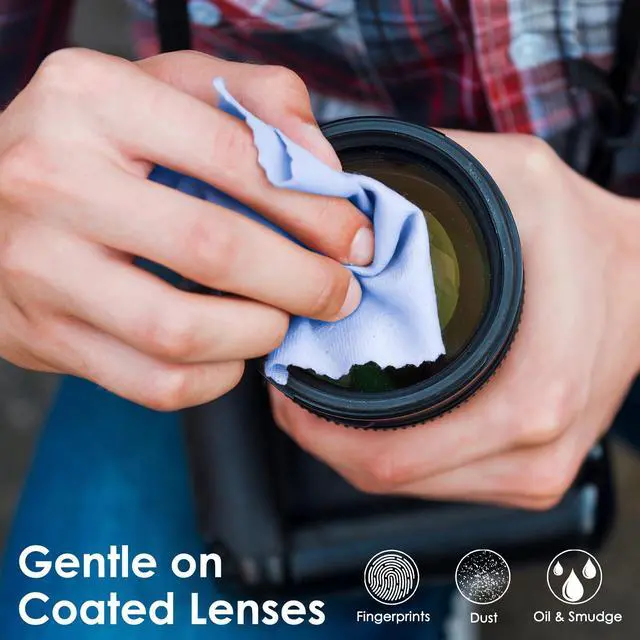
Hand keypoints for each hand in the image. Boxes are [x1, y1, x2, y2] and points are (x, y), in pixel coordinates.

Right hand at [0, 50, 372, 408]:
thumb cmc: (95, 141)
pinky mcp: (41, 334)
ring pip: (181, 330)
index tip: (354, 241)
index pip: (238, 157)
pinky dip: (214, 378)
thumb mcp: (167, 88)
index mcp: (93, 98)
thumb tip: (321, 162)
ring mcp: (40, 265)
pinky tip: (229, 351)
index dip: (317, 210)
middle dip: (304, 282)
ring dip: (259, 334)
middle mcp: (53, 178)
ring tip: (280, 319)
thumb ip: (254, 98)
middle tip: (338, 293)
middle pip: (214, 250)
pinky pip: (153, 383)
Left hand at [271, 132, 639, 509]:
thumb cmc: (581, 235)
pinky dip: (391, 449)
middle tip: (294, 378)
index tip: (285, 380)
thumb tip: (335, 192)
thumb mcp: (512, 179)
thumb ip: (424, 176)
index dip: (316, 425)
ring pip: (406, 486)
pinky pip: (436, 480)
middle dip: (322, 432)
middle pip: (387, 477)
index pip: (388, 454)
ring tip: (323, 388)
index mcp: (529, 400)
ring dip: (351, 442)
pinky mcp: (530, 476)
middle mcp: (534, 454)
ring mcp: (534, 473)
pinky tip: (372, 409)